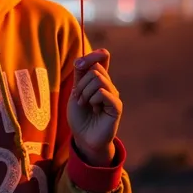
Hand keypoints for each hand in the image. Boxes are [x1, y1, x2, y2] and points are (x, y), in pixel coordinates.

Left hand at [67, 49, 121, 166]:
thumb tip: (81, 59)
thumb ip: (80, 75)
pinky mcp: (116, 106)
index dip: (92, 55)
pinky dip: (93, 100)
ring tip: (85, 104)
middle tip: (78, 98)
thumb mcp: (75, 91)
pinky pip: (103, 92)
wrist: (83, 137)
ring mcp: (113, 95)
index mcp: (99, 79)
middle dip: (81, 83)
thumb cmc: (79, 115)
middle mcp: (108, 85)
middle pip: (95, 68)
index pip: (102, 56)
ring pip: (98, 79)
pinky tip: (95, 110)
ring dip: (85, 92)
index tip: (78, 65)